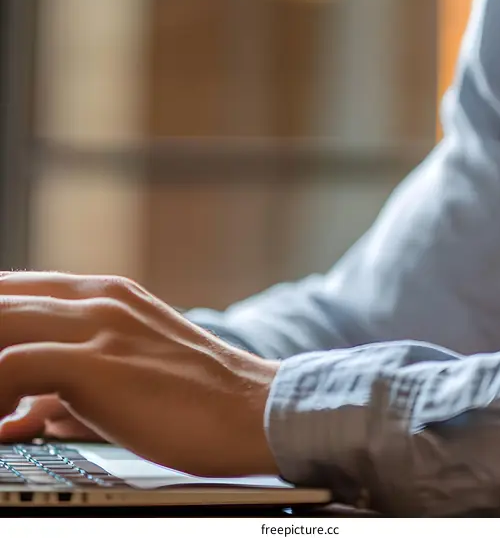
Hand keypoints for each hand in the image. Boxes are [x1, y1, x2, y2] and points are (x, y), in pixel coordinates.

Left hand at [0, 272, 279, 476]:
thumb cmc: (196, 403)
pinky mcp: (98, 362)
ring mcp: (97, 325)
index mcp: (100, 294)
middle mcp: (95, 298)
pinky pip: (12, 365)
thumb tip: (25, 419)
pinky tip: (2, 426)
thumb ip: (69, 390)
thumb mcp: (124, 379)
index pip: (10, 290)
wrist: (256, 410)